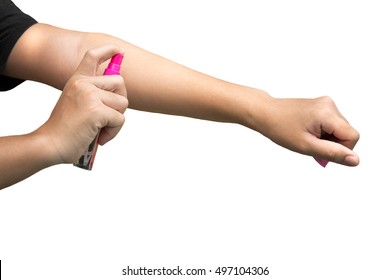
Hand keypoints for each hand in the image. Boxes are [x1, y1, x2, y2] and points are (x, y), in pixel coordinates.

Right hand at [37, 44, 127, 163]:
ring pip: (123, 103)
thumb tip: (118, 94)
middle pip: (120, 82)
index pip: (93, 56)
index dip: (109, 50)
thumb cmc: (65, 129)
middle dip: (120, 101)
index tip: (120, 51)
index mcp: (77, 80)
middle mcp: (83, 83)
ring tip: (100, 129)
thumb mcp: (77, 103)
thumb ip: (93, 94)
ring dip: (116, 119)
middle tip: (109, 116)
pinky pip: (120, 119)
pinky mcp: (96, 110)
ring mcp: (90, 95)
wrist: (50, 144)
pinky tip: (99, 137)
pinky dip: (113, 131)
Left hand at [258, 96, 359, 165]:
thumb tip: (355, 160)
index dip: (341, 149)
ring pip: (339, 129)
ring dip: (327, 138)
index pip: (352, 136)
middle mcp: (329, 104)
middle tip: (310, 144)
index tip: (320, 150)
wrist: (264, 113)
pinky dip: (323, 132)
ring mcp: (326, 103)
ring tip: (307, 137)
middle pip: (346, 132)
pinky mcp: (321, 105)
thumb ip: (332, 153)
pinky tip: (307, 132)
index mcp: (327, 113)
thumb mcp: (306, 146)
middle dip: (332, 143)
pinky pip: (332, 124)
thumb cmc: (280, 128)